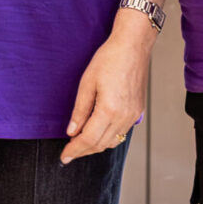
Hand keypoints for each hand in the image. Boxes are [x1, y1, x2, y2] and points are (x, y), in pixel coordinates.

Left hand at [62, 20, 153, 162]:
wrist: (132, 47)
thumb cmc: (110, 59)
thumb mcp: (87, 83)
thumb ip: (80, 111)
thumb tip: (72, 131)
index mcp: (109, 110)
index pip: (89, 139)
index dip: (75, 150)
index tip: (64, 156)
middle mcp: (124, 116)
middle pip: (101, 144)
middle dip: (84, 151)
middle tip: (69, 153)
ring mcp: (133, 115)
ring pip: (113, 141)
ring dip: (96, 146)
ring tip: (80, 145)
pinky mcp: (137, 111)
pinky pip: (121, 133)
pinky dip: (108, 138)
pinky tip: (98, 134)